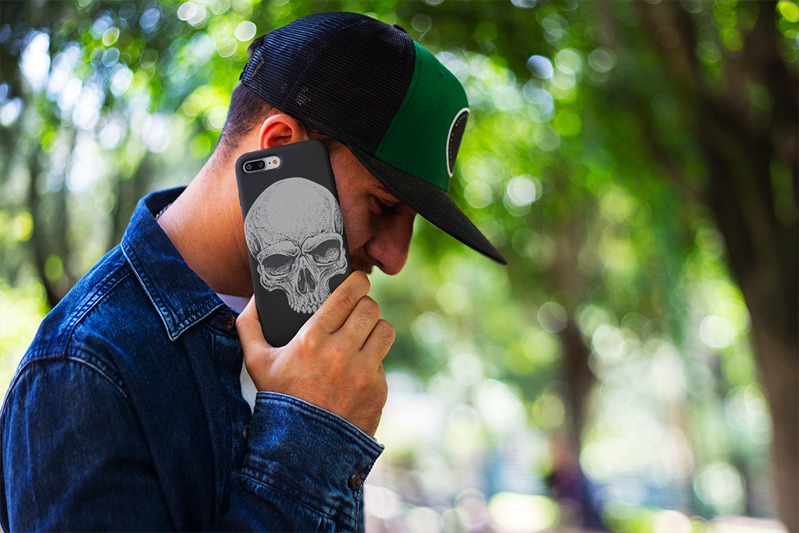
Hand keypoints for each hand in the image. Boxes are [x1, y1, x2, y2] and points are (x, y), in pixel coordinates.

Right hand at [236, 272, 393, 436]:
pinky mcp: (378, 390)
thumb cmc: (279, 399)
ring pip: (385, 330)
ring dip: (375, 329)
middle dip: (365, 305)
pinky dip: (373, 362)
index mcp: (312, 339)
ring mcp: (362, 372)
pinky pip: (383, 362)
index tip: (358, 280)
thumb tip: (254, 299)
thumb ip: (249, 326)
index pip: (348, 296)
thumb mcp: (256, 363)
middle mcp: (341, 353)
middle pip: (370, 309)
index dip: (357, 282)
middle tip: (358, 310)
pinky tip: (357, 370)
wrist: (302, 449)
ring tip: (364, 335)